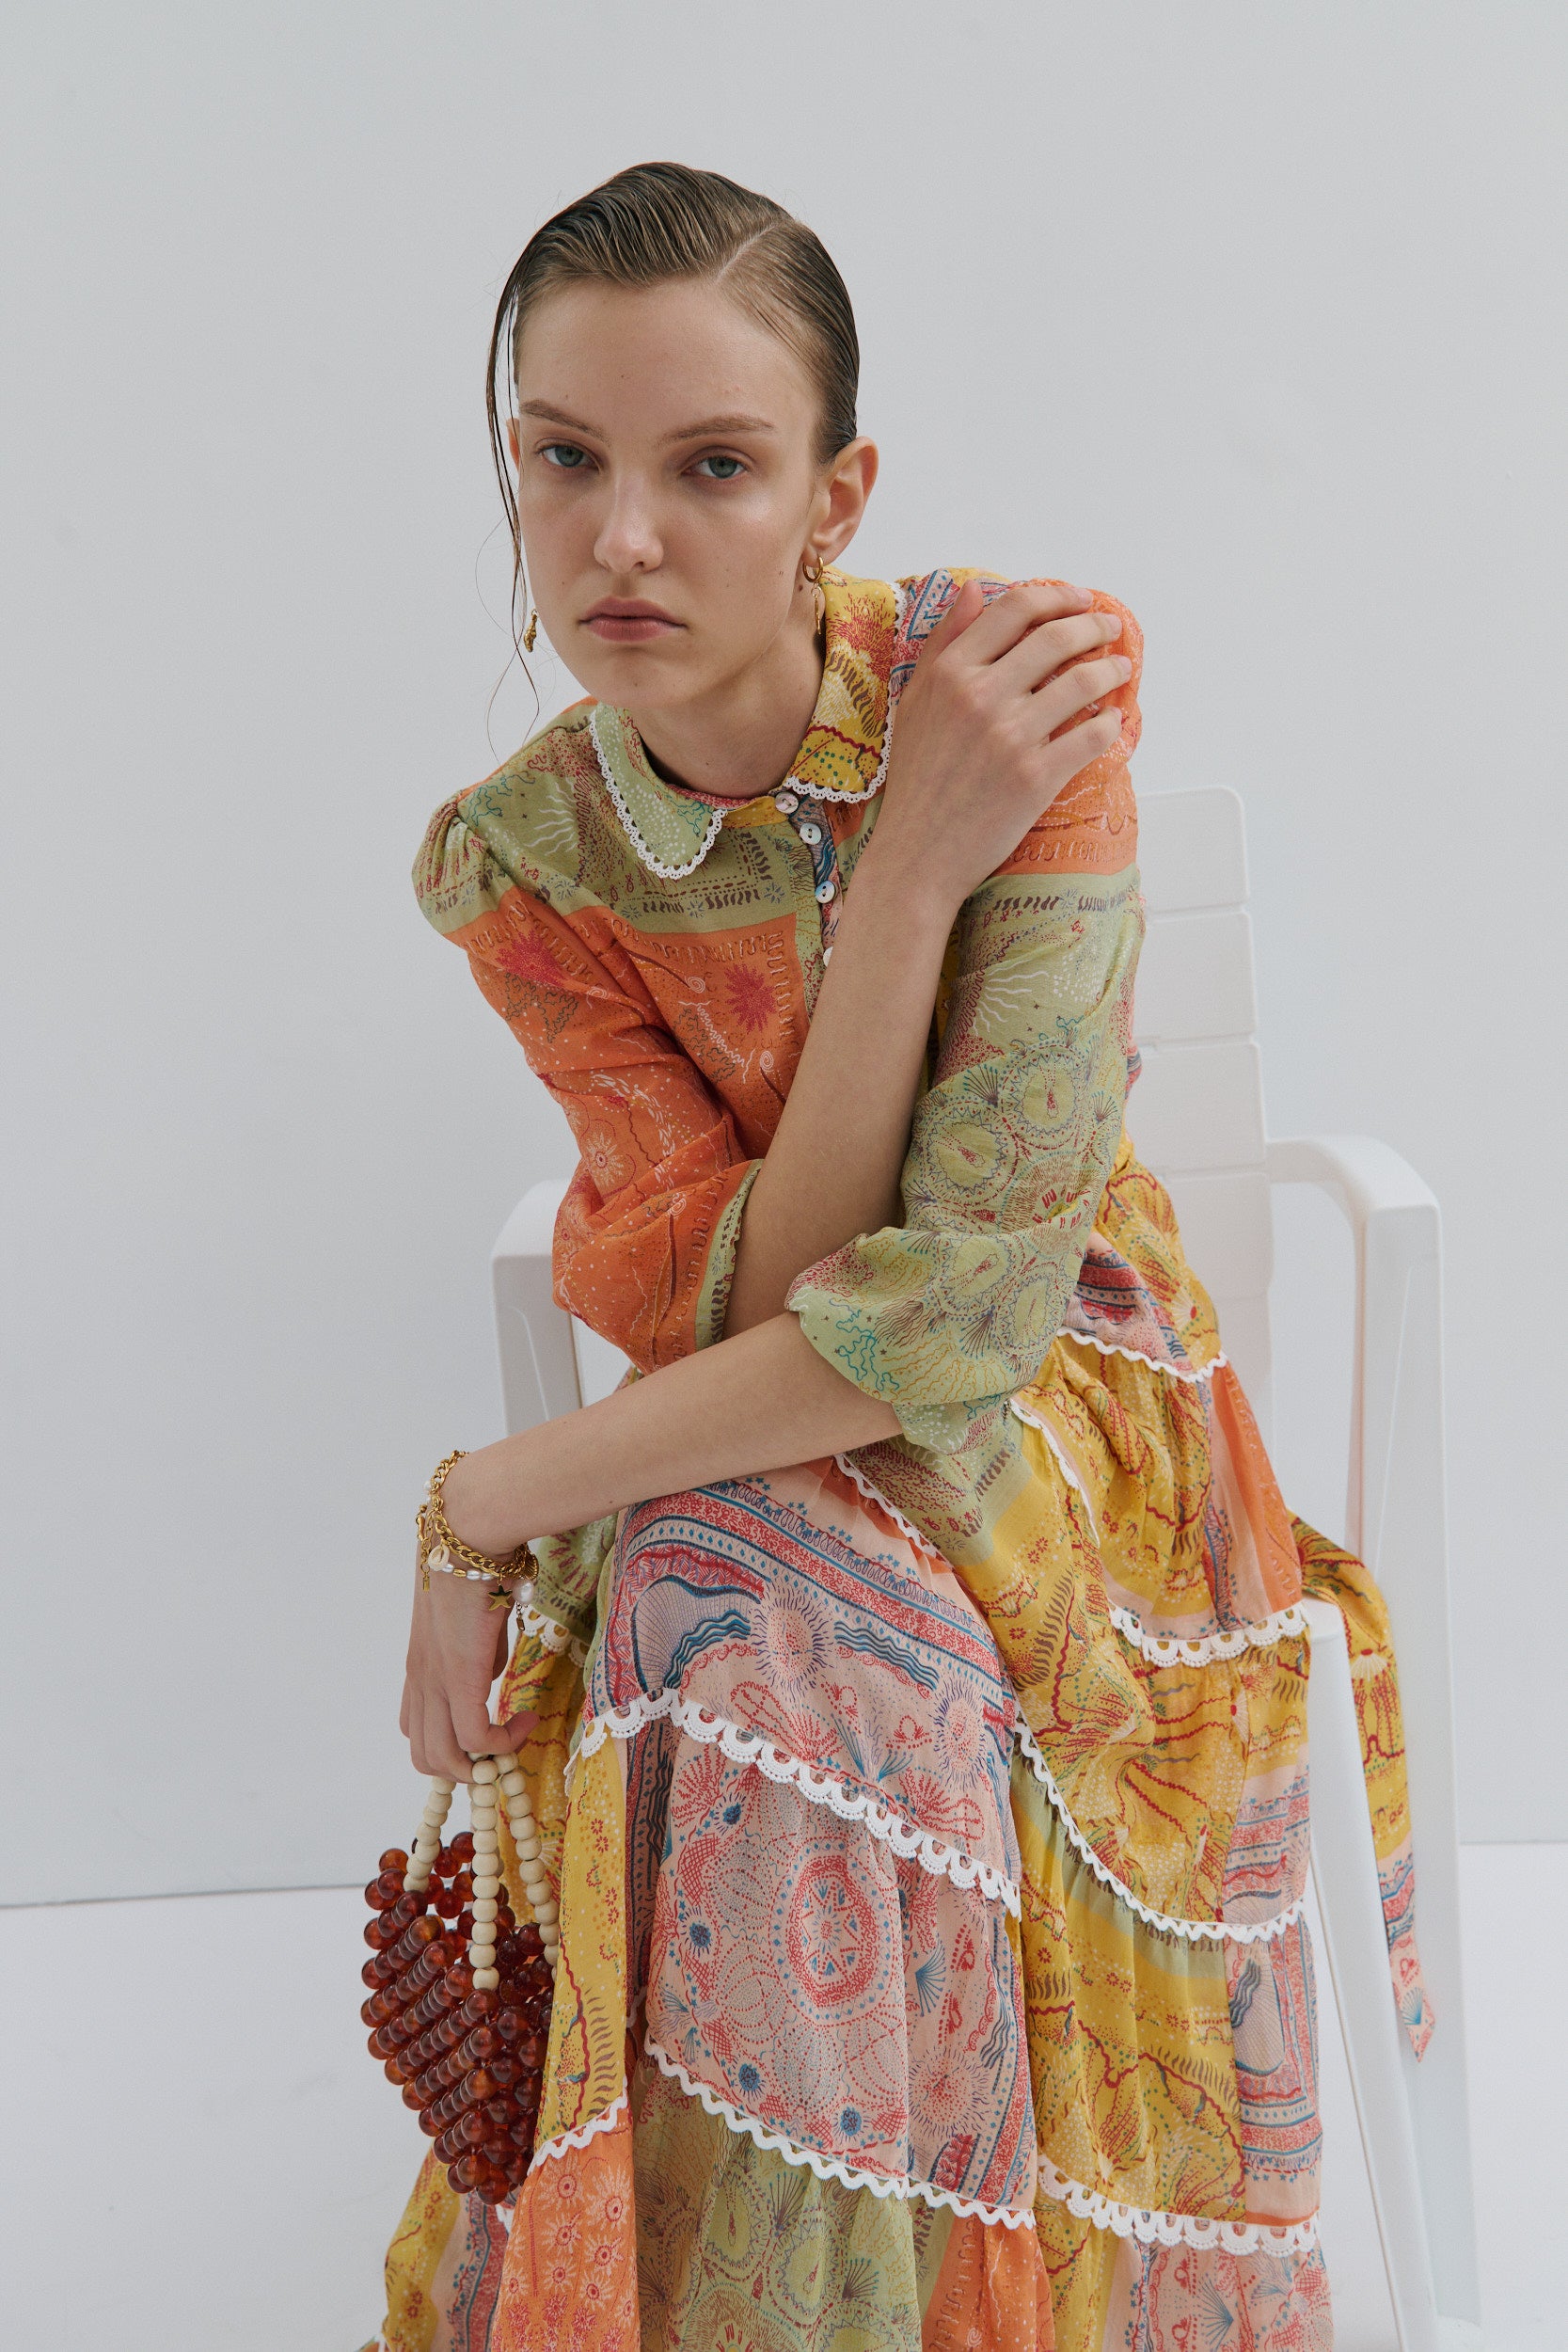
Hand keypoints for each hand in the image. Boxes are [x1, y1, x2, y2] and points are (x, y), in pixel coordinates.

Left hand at [399, 1561, 536, 1779]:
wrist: (470, 1536)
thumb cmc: (479, 1565)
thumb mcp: (480, 1620)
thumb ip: (483, 1654)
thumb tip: (492, 1678)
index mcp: (421, 1666)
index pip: (418, 1728)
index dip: (450, 1745)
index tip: (488, 1737)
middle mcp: (420, 1680)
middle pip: (425, 1756)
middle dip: (465, 1768)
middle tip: (501, 1753)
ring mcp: (434, 1682)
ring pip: (441, 1758)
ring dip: (479, 1764)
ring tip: (513, 1741)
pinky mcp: (459, 1679)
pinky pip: (475, 1737)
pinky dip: (503, 1742)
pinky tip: (527, 1721)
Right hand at [870, 578, 1132, 912]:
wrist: (919, 854)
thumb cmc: (917, 779)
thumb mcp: (915, 702)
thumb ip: (944, 643)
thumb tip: (974, 589)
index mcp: (949, 673)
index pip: (1014, 610)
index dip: (1057, 597)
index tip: (1081, 600)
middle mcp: (980, 697)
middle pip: (1055, 638)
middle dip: (1094, 625)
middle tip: (1111, 628)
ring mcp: (1010, 737)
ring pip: (1082, 683)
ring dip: (1112, 669)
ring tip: (1121, 668)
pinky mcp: (1036, 776)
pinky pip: (1091, 735)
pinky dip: (1111, 722)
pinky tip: (1111, 719)